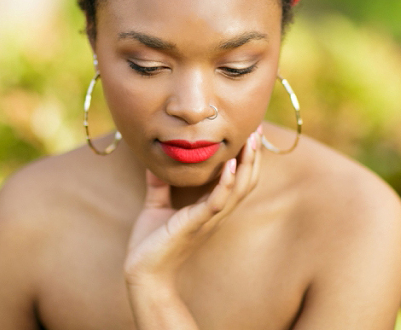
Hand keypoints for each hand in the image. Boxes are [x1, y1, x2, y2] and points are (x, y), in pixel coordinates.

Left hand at [123, 127, 261, 287]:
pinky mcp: (197, 224)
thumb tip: (153, 161)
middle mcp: (216, 212)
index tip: (250, 133)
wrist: (143, 272)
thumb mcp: (155, 205)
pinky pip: (218, 201)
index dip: (247, 158)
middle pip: (246, 181)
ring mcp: (209, 219)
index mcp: (210, 207)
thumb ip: (158, 184)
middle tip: (257, 128)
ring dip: (247, 163)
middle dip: (254, 155)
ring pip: (239, 188)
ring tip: (251, 140)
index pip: (237, 179)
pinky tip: (229, 164)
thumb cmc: (150, 243)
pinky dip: (226, 182)